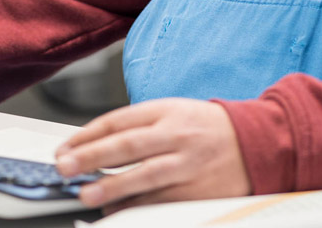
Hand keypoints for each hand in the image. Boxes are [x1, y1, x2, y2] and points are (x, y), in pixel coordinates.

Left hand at [53, 98, 252, 210]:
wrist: (257, 143)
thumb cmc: (206, 129)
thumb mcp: (174, 113)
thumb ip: (137, 127)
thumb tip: (93, 148)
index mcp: (167, 111)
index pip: (119, 120)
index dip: (87, 135)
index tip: (64, 149)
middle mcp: (178, 136)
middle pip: (128, 145)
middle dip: (92, 157)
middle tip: (65, 168)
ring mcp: (189, 165)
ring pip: (145, 177)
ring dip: (112, 187)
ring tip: (86, 193)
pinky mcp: (198, 191)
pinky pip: (162, 201)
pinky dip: (136, 206)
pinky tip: (115, 209)